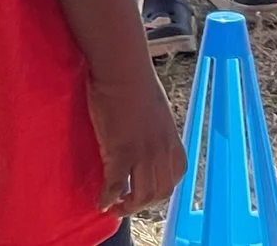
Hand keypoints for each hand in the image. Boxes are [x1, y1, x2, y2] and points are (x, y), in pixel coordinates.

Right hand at [89, 68, 185, 218]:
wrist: (122, 69)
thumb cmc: (134, 78)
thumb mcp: (155, 107)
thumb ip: (154, 125)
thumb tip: (143, 131)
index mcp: (172, 138)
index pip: (175, 175)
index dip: (163, 189)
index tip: (149, 192)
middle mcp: (162, 150)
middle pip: (161, 191)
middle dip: (145, 203)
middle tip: (128, 205)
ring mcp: (143, 153)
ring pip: (142, 195)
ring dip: (128, 207)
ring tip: (115, 208)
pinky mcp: (121, 152)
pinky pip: (116, 186)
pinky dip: (108, 198)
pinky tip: (101, 201)